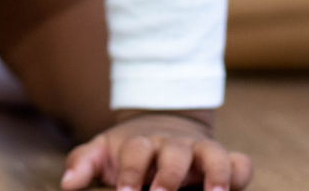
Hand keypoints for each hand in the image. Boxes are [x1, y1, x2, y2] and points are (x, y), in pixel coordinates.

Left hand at [60, 111, 252, 190]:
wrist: (162, 125)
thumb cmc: (127, 151)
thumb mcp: (102, 152)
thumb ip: (83, 163)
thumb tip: (67, 184)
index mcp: (142, 143)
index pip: (137, 153)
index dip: (132, 173)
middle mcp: (174, 145)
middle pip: (175, 153)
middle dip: (171, 175)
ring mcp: (200, 151)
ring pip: (214, 154)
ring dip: (216, 173)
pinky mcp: (223, 160)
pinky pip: (241, 162)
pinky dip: (241, 172)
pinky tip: (234, 190)